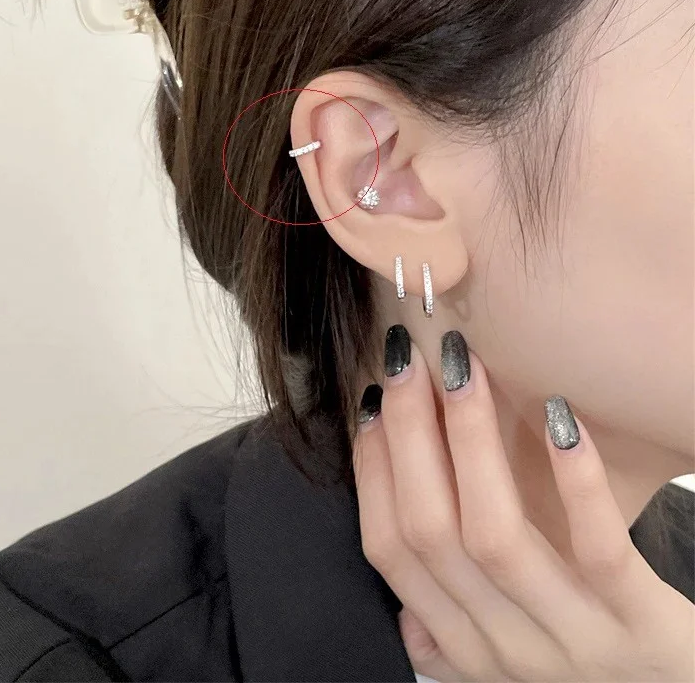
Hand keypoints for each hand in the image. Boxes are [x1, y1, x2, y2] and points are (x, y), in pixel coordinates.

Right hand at [352, 325, 694, 681]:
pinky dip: (574, 481)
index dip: (372, 469)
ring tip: (465, 372)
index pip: (389, 550)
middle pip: (430, 533)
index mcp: (463, 642)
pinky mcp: (642, 627)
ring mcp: (572, 641)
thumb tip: (402, 601)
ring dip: (471, 443)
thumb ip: (448, 627)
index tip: (373, 402)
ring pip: (494, 536)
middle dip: (408, 435)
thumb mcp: (507, 650)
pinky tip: (560, 415)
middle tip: (406, 361)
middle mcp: (504, 647)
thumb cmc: (592, 660)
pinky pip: (597, 550)